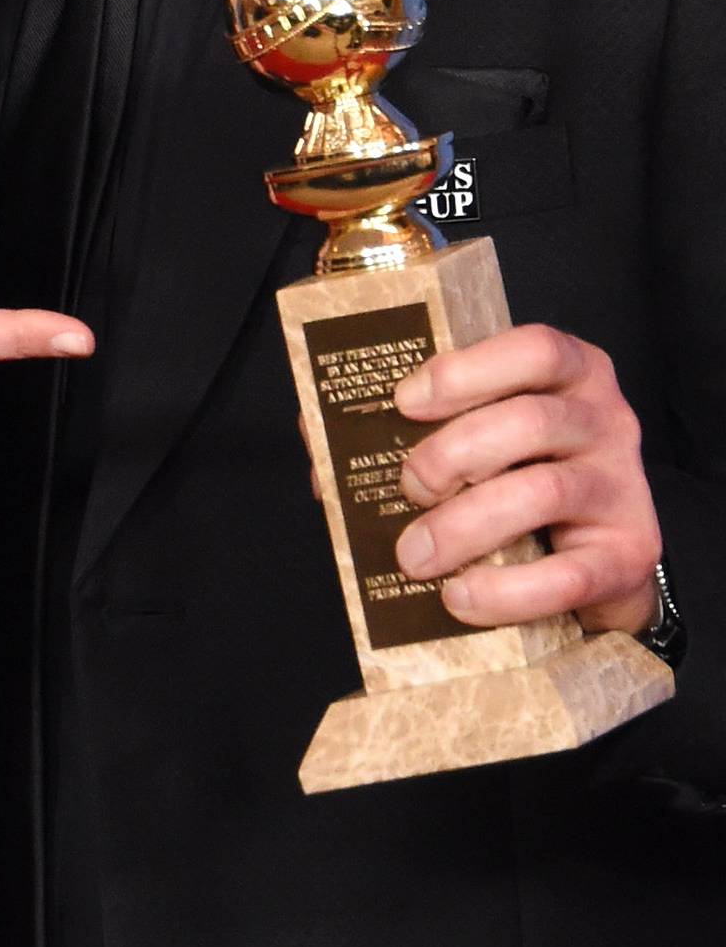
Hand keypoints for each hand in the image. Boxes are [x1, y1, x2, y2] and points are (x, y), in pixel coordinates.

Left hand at [392, 327, 659, 634]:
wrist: (597, 561)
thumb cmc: (520, 483)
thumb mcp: (479, 441)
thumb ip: (412, 429)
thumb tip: (318, 436)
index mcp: (570, 375)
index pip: (534, 350)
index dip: (465, 371)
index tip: (405, 401)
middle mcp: (605, 420)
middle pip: (532, 421)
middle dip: (453, 455)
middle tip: (408, 489)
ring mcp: (622, 487)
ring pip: (545, 493)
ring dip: (466, 525)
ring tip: (416, 556)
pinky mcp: (627, 556)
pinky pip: (567, 575)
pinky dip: (504, 592)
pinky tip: (460, 597)